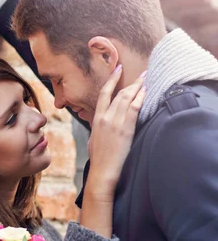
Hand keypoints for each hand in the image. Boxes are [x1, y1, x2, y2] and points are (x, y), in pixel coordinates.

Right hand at [86, 65, 146, 200]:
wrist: (102, 170)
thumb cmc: (98, 157)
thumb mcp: (94, 137)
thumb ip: (99, 125)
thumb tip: (103, 120)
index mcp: (96, 118)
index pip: (104, 93)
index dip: (112, 79)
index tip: (118, 69)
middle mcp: (105, 117)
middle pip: (119, 94)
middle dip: (131, 82)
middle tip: (142, 73)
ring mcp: (115, 122)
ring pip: (127, 99)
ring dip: (138, 87)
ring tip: (146, 80)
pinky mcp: (125, 129)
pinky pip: (134, 109)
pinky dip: (140, 99)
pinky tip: (146, 93)